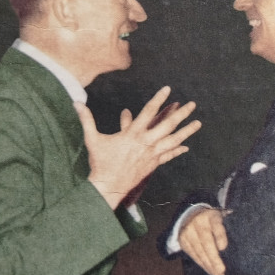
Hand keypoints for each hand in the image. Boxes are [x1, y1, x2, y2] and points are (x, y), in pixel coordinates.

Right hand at [75, 86, 200, 209]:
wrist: (108, 185)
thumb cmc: (100, 161)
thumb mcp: (92, 138)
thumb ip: (87, 119)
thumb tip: (76, 102)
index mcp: (133, 134)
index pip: (148, 112)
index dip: (158, 99)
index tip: (167, 89)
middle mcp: (146, 142)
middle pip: (167, 125)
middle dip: (181, 114)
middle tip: (192, 104)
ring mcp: (152, 154)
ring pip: (173, 140)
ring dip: (186, 131)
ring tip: (198, 123)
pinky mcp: (153, 164)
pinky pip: (168, 155)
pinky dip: (178, 150)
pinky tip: (187, 146)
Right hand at [179, 207, 228, 274]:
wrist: (190, 215)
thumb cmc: (212, 220)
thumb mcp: (221, 218)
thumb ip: (228, 228)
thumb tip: (241, 244)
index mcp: (211, 216)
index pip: (216, 225)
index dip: (219, 236)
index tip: (223, 247)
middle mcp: (198, 222)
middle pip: (206, 242)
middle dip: (214, 258)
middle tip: (222, 271)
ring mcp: (188, 231)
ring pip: (199, 251)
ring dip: (209, 265)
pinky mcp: (183, 240)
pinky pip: (193, 255)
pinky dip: (202, 264)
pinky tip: (210, 271)